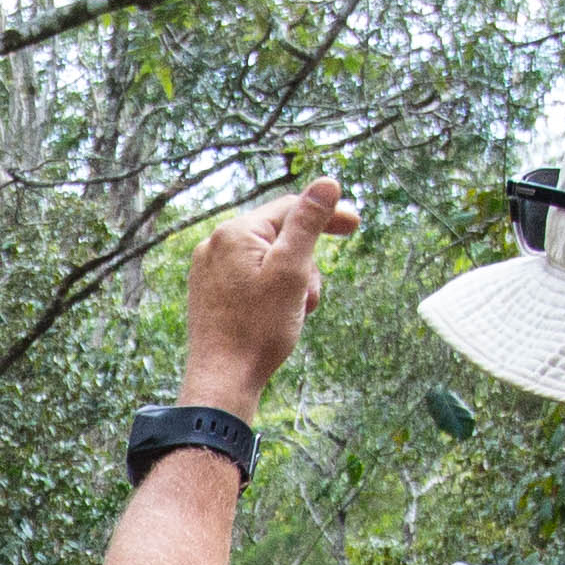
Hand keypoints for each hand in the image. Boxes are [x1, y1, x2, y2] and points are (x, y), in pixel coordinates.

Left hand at [179, 176, 358, 412]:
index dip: (326, 215)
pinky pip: (251, 278)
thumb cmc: (258, 329)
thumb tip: (327, 183)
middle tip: (311, 298)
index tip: (356, 224)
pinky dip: (273, 292)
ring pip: (268, 260)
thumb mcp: (292, 271)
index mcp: (234, 233)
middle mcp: (214, 244)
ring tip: (295, 313)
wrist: (222, 381)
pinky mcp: (210, 292)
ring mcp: (208, 269)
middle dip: (306, 263)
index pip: (289, 208)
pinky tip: (277, 318)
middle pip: (279, 236)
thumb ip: (309, 223)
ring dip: (293, 281)